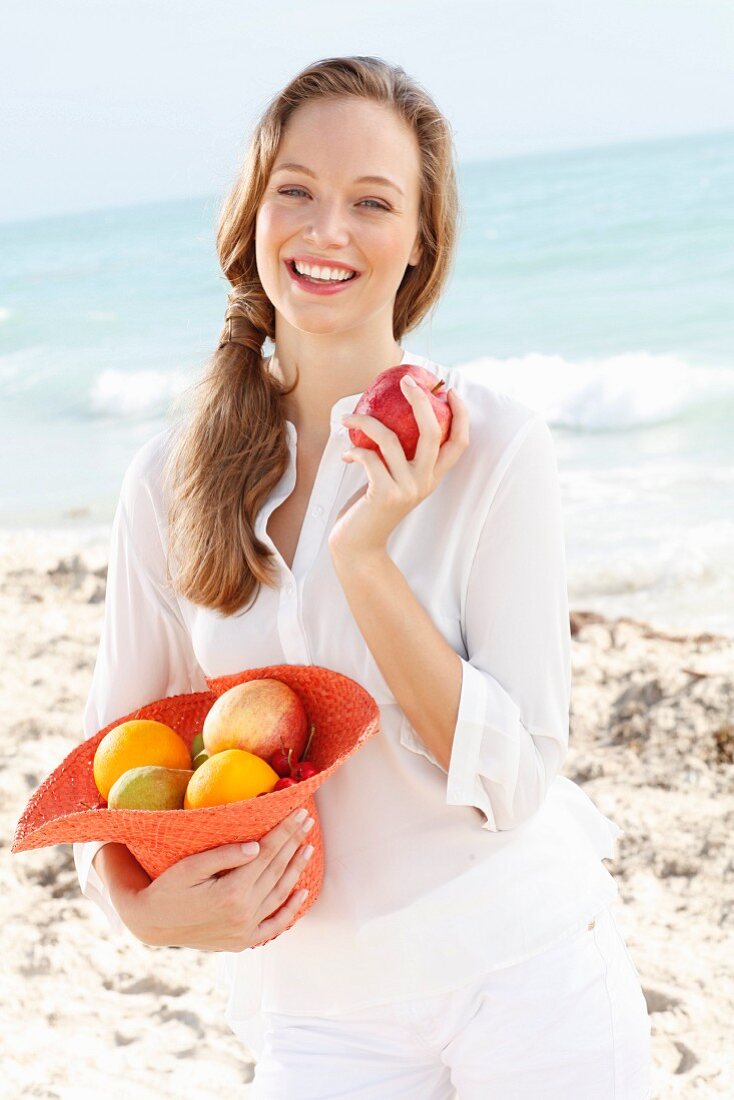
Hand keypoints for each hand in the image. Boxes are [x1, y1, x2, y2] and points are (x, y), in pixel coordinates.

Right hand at [124, 809, 315, 950]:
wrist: (152, 925)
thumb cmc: (167, 889)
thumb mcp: (190, 867)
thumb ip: (224, 856)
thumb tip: (257, 846)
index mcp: (231, 892)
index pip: (267, 853)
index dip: (285, 831)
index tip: (299, 813)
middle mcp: (243, 913)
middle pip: (276, 869)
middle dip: (293, 842)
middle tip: (307, 821)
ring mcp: (245, 929)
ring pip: (279, 893)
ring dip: (295, 869)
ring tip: (308, 847)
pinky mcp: (243, 941)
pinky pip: (273, 925)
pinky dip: (290, 909)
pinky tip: (301, 892)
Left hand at [328, 377, 469, 560]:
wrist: (359, 547)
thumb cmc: (372, 508)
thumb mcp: (394, 481)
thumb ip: (400, 458)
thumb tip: (387, 417)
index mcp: (433, 477)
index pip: (459, 443)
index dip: (461, 415)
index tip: (450, 391)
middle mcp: (425, 482)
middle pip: (432, 432)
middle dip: (420, 400)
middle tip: (406, 380)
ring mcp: (406, 489)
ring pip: (392, 440)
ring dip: (366, 422)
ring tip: (349, 418)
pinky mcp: (384, 494)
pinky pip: (369, 458)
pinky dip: (354, 450)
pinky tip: (346, 453)